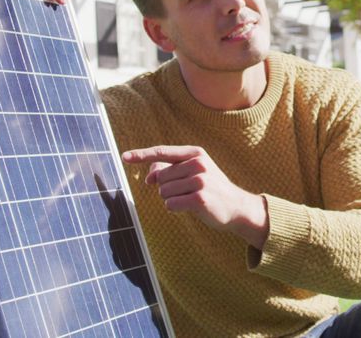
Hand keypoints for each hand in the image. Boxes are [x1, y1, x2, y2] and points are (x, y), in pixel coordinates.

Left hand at [122, 145, 269, 248]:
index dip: (142, 155)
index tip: (124, 157)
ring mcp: (200, 180)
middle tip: (186, 191)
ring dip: (172, 199)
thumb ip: (170, 169)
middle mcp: (198, 164)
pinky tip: (191, 207)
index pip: (162, 152)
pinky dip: (175, 208)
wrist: (236, 207)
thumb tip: (149, 176)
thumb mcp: (194, 173)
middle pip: (160, 177)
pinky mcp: (199, 198)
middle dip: (167, 188)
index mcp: (196, 153)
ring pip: (164, 192)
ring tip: (190, 199)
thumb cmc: (211, 189)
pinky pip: (170, 204)